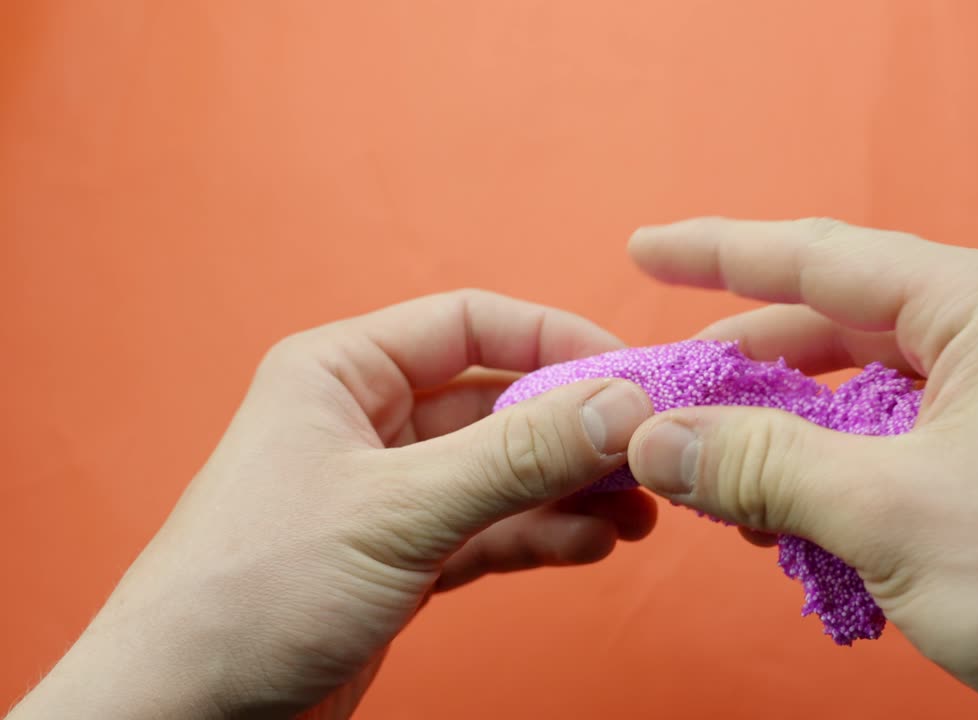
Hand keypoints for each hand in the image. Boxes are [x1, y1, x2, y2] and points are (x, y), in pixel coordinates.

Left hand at [10, 290, 654, 718]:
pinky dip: (542, 536)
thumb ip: (515, 457)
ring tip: (636, 513)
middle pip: (498, 401)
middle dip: (575, 428)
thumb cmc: (249, 594)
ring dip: (570, 489)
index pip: (470, 323)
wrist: (182, 719)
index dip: (555, 340)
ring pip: (502, 472)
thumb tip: (621, 405)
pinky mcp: (401, 559)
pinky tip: (590, 545)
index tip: (632, 373)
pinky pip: (490, 530)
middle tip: (648, 455)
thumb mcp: (397, 511)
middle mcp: (367, 422)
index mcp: (342, 373)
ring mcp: (387, 495)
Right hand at [626, 218, 977, 719]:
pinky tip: (790, 512)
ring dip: (786, 430)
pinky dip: (832, 469)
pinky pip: (892, 439)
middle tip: (670, 386)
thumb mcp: (887, 511)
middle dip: (748, 359)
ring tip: (719, 472)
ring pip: (860, 390)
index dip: (719, 252)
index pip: (822, 255)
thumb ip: (759, 462)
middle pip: (837, 322)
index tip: (645, 249)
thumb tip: (653, 436)